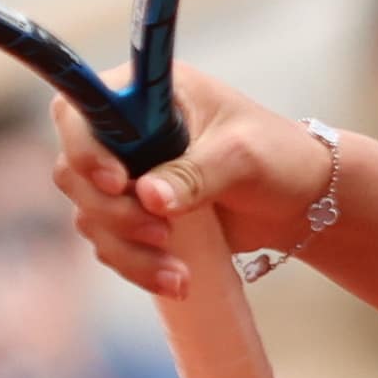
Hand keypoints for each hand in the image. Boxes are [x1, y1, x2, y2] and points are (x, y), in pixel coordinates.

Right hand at [58, 77, 336, 299]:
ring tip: (178, 272)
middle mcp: (124, 132)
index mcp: (145, 95)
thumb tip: (151, 197)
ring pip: (91, 215)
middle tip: (160, 231)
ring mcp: (127, 175)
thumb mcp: (243, 156)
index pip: (81, 112)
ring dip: (126, 249)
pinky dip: (137, 266)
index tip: (121, 183)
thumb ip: (197, 173)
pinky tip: (177, 281)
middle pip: (75, 172)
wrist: (301, 200)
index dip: (86, 149)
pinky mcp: (136, 215)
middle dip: (113, 212)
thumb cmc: (278, 157)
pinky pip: (112, 244)